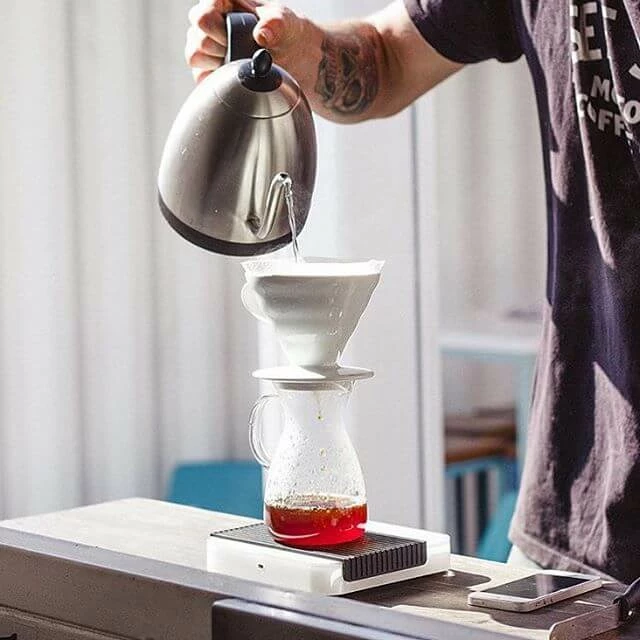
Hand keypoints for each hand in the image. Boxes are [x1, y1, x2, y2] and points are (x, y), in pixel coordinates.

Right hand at [185, 0, 307, 83]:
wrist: (292, 58)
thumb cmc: (285, 33)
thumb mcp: (286, 22)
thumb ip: (275, 23)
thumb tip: (261, 35)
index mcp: (222, 2)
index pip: (203, 15)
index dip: (218, 30)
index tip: (239, 36)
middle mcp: (208, 20)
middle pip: (197, 39)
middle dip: (222, 49)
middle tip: (245, 51)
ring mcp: (204, 44)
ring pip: (194, 57)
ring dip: (219, 64)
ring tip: (242, 61)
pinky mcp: (206, 68)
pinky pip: (201, 77)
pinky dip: (219, 80)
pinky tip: (237, 74)